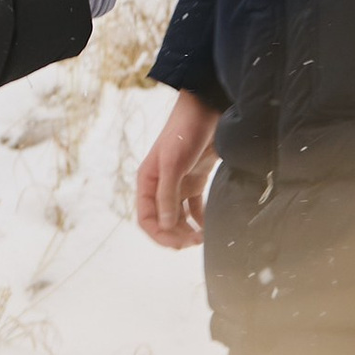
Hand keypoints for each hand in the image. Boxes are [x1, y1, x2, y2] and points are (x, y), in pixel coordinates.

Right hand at [135, 89, 221, 250]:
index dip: (158, 234)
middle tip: (194, 242)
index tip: (177, 244)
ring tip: (202, 237)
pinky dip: (200, 218)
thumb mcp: (172, 164)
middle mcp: (160, 186)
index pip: (146, 218)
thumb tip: (165, 226)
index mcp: (147, 181)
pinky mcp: (196, 180)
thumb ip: (167, 195)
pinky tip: (209, 226)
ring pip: (179, 217)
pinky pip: (195, 207)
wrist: (206, 110)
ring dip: (188, 229)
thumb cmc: (184, 132)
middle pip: (163, 221)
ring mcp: (178, 184)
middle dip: (176, 235)